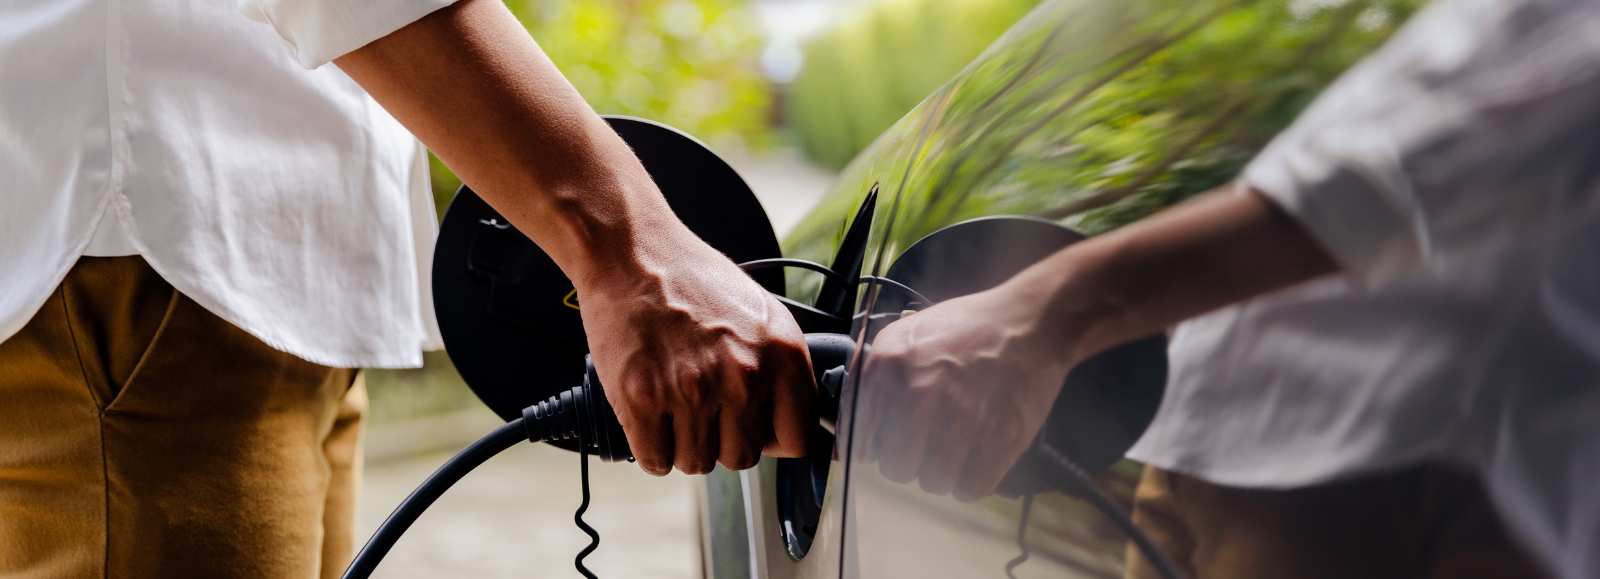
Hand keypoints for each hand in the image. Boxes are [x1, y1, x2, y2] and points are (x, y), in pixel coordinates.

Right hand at [576, 229, 815, 475]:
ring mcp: (692, 391)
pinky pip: (656, 461)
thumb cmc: (694, 282)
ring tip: (673, 400)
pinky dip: (651, 447)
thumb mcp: (762, 315)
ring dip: (682, 443)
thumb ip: (781, 370)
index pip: (796, 441)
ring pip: (696, 464)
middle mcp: (743, 377)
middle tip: (702, 405)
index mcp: (782, 355)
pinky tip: (650, 413)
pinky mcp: (642, 400)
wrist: (634, 254)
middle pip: (741, 458)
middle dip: (721, 441)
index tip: (753, 428)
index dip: (770, 438)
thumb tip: (788, 421)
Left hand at [856, 279, 1082, 500]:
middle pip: (896, 469)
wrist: (1028, 323)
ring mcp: (962, 418)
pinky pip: (970, 488)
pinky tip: (976, 458)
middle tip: (928, 442)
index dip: (874, 447)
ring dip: (942, 473)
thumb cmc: (964, 329)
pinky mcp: (1000, 439)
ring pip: (934, 483)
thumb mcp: (904, 334)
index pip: (860, 441)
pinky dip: (972, 481)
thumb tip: (846, 427)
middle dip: (909, 461)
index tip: (887, 442)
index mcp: (889, 367)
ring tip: (955, 447)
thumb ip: (869, 375)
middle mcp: (920, 394)